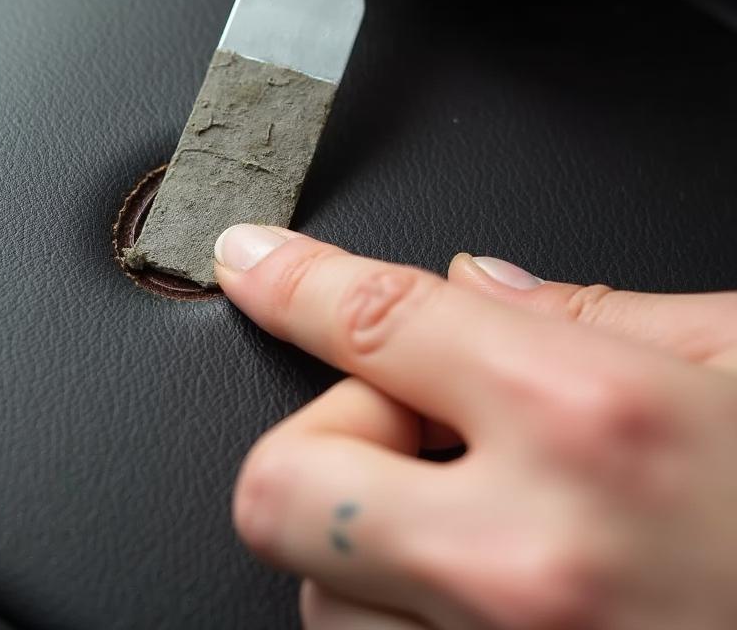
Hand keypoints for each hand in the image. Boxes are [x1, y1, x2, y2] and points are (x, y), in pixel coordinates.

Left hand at [214, 225, 736, 628]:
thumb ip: (606, 316)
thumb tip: (487, 282)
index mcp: (595, 421)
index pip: (376, 318)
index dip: (293, 277)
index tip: (250, 261)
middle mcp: (535, 558)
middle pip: (284, 482)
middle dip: (325, 444)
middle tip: (412, 435)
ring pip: (320, 595)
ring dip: (372, 547)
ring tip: (486, 532)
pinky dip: (405, 620)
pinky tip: (497, 598)